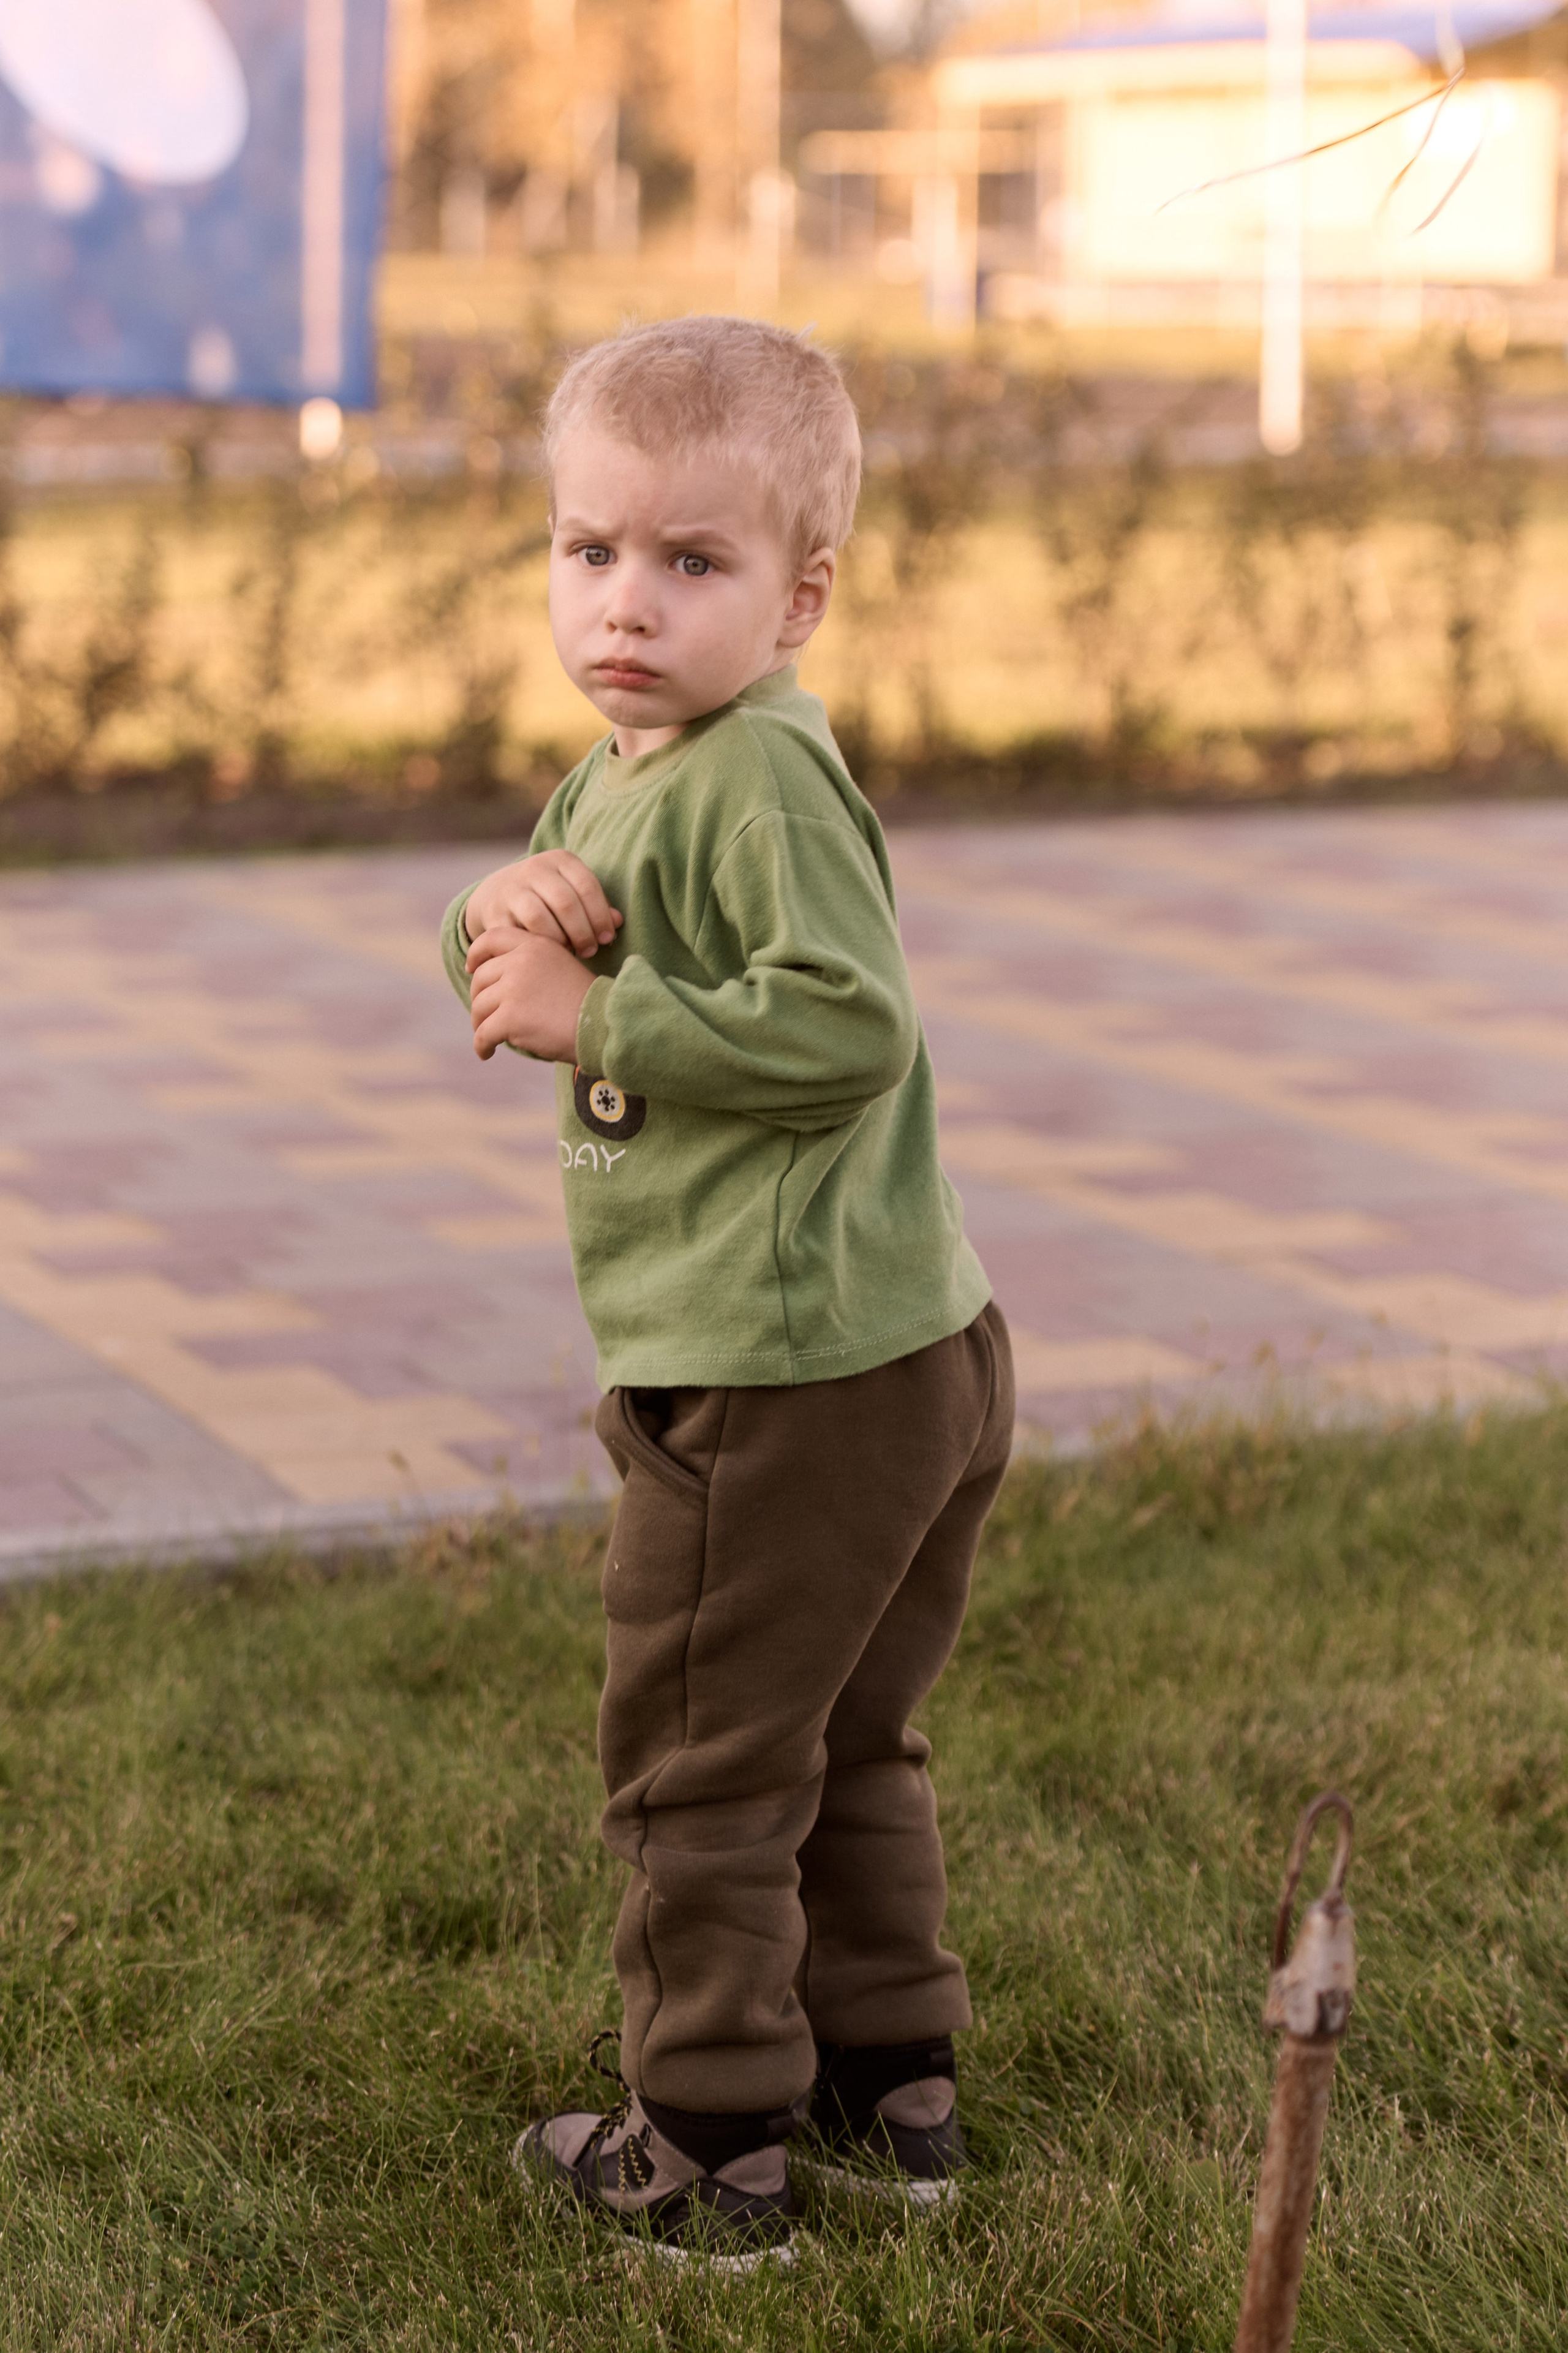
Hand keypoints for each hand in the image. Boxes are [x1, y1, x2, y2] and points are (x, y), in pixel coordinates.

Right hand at [464, 850, 622, 959]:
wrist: (497, 893)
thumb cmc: (549, 897)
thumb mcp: (573, 892)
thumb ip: (596, 906)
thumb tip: (617, 922)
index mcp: (560, 859)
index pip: (587, 886)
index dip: (601, 916)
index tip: (607, 938)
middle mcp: (534, 868)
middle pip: (565, 903)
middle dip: (583, 932)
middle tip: (590, 951)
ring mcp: (512, 888)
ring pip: (540, 918)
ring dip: (559, 940)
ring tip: (569, 951)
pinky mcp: (494, 911)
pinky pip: (518, 934)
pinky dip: (535, 946)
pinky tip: (546, 953)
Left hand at [466, 928, 595, 1061]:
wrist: (605, 1026)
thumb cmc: (588, 1004)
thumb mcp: (561, 968)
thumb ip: (532, 966)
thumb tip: (497, 982)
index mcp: (535, 945)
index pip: (492, 937)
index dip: (476, 952)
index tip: (471, 967)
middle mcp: (520, 962)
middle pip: (481, 977)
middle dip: (479, 997)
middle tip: (484, 1014)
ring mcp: (513, 989)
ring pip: (479, 1007)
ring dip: (481, 1024)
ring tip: (489, 1038)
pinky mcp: (510, 1018)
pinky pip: (483, 1034)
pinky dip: (482, 1046)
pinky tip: (487, 1054)